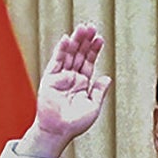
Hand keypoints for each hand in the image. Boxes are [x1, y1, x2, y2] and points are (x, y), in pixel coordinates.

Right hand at [21, 22, 108, 157]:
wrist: (58, 131)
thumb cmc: (75, 123)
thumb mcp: (93, 106)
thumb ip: (99, 91)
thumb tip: (108, 77)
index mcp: (82, 83)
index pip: (89, 62)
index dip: (94, 50)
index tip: (100, 38)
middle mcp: (71, 77)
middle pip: (79, 54)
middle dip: (85, 41)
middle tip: (91, 26)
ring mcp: (60, 77)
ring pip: (69, 55)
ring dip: (75, 41)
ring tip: (82, 28)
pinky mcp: (50, 79)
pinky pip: (56, 62)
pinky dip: (61, 50)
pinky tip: (67, 39)